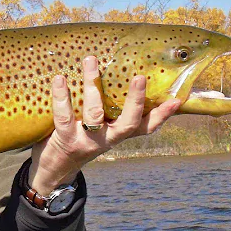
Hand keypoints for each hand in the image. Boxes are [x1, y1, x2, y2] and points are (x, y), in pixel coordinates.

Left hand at [28, 56, 180, 195]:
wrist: (54, 169)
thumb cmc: (78, 139)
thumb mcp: (99, 129)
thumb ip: (109, 111)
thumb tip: (116, 74)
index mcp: (117, 134)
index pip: (146, 127)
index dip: (162, 115)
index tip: (177, 100)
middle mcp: (106, 139)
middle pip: (128, 122)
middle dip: (135, 100)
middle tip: (140, 77)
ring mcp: (87, 140)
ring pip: (94, 112)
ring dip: (92, 85)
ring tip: (91, 61)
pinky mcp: (66, 138)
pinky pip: (64, 116)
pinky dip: (61, 96)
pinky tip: (60, 78)